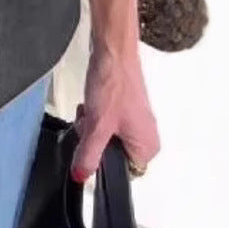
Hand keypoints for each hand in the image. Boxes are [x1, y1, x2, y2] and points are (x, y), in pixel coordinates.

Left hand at [70, 44, 160, 182]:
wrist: (112, 50)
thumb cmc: (113, 85)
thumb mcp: (97, 126)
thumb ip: (88, 155)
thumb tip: (81, 177)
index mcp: (147, 147)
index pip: (122, 173)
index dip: (102, 160)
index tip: (91, 146)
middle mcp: (146, 136)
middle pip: (111, 152)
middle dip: (94, 139)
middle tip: (89, 123)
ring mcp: (135, 119)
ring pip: (105, 135)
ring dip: (92, 125)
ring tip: (90, 109)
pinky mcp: (124, 105)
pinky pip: (105, 120)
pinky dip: (94, 113)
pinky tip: (90, 102)